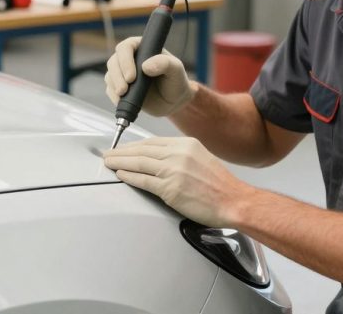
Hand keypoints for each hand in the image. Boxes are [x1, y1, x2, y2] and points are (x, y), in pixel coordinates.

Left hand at [103, 137, 248, 227]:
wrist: (234, 201)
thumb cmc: (220, 186)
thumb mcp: (201, 159)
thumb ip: (181, 156)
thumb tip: (160, 158)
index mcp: (186, 145)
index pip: (152, 141)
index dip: (134, 145)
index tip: (123, 148)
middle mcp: (179, 154)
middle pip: (142, 150)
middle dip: (122, 152)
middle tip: (108, 154)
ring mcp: (174, 170)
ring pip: (139, 163)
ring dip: (119, 162)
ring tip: (108, 162)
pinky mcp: (170, 188)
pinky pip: (143, 180)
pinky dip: (129, 177)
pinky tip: (120, 175)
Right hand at [104, 36, 196, 116]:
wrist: (172, 101)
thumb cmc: (175, 81)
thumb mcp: (176, 70)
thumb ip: (165, 64)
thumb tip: (146, 66)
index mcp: (142, 48)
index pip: (126, 47)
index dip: (125, 60)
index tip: (131, 77)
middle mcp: (130, 58)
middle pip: (114, 61)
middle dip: (117, 76)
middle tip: (124, 89)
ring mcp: (123, 73)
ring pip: (110, 75)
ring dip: (114, 86)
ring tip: (123, 95)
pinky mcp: (120, 87)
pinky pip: (110, 89)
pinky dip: (113, 96)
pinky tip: (121, 101)